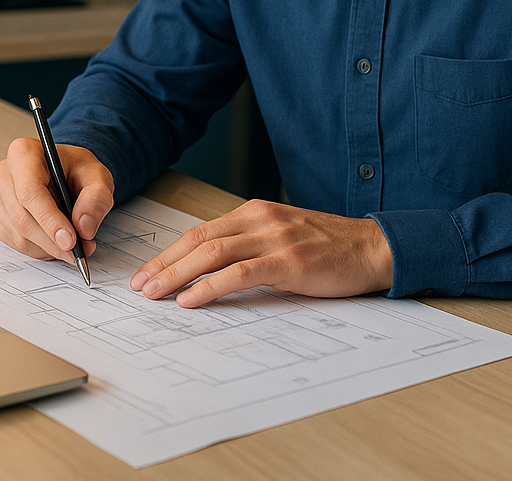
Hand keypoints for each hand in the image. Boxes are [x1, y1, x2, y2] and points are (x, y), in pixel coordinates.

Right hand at [0, 137, 113, 264]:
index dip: (50, 220)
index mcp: (23, 154)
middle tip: (80, 251)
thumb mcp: (98, 176)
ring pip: (19, 235)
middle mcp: (4, 174)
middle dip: (53, 240)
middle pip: (22, 217)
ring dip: (49, 248)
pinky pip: (16, 242)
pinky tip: (57, 242)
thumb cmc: (78, 170)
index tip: (71, 241)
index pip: (30, 192)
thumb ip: (96, 199)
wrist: (67, 173)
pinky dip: (40, 249)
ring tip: (74, 246)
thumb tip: (83, 228)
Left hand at [129, 199, 392, 306]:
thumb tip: (212, 269)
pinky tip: (190, 299)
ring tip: (154, 294)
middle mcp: (259, 219)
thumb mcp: (283, 237)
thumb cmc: (329, 248)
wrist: (372, 248)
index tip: (147, 271)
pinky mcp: (287, 261)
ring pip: (212, 253)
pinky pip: (238, 273)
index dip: (170, 252)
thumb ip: (251, 245)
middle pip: (199, 239)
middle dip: (164, 263)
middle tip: (139, 285)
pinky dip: (209, 286)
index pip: (201, 231)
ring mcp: (273, 238)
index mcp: (255, 212)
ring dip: (177, 274)